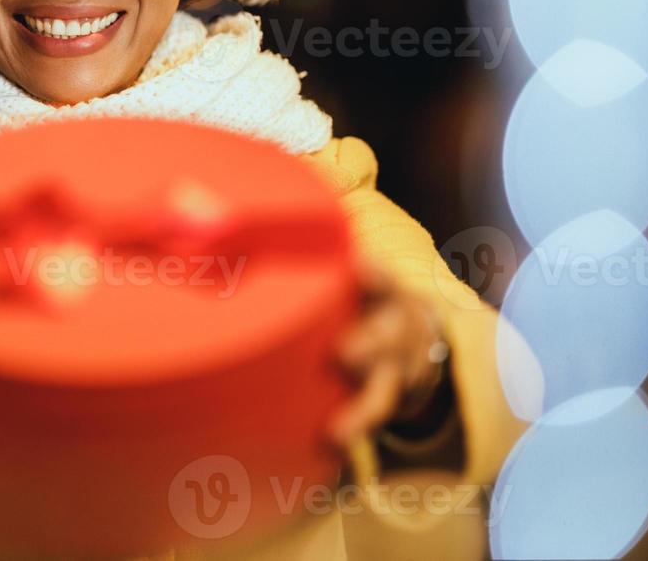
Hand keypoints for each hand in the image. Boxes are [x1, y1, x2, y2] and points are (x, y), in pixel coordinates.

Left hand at [328, 260, 448, 447]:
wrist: (414, 336)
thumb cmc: (355, 293)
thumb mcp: (345, 266)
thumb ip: (310, 246)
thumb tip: (233, 205)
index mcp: (378, 284)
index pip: (378, 275)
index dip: (370, 272)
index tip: (355, 267)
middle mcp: (392, 321)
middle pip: (387, 332)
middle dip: (369, 342)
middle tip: (343, 352)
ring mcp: (394, 362)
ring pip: (385, 382)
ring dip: (363, 403)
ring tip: (340, 425)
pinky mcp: (386, 393)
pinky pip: (375, 413)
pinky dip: (356, 428)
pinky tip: (331, 443)